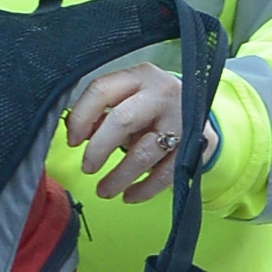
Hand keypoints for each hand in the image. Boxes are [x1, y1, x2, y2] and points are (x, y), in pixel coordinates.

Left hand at [65, 64, 209, 201]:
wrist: (199, 110)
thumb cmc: (154, 105)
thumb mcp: (129, 98)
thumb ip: (103, 112)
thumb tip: (77, 133)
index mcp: (141, 75)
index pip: (102, 90)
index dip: (81, 117)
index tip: (72, 139)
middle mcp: (162, 93)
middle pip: (122, 120)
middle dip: (98, 148)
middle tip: (87, 167)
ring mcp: (182, 119)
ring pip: (143, 153)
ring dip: (119, 177)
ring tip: (104, 190)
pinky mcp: (195, 145)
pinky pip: (165, 174)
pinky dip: (144, 189)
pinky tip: (129, 195)